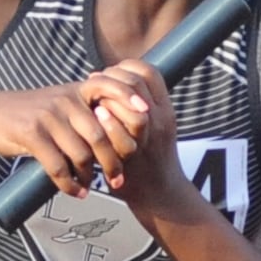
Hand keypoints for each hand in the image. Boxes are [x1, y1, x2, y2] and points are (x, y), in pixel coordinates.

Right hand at [0, 74, 151, 198]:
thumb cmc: (28, 111)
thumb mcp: (58, 100)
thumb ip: (83, 108)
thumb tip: (115, 128)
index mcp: (75, 91)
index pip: (109, 87)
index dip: (129, 100)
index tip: (146, 118)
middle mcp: (65, 100)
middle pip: (100, 134)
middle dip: (113, 160)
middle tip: (118, 179)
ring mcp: (49, 117)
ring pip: (81, 153)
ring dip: (89, 176)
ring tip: (92, 187)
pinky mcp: (32, 135)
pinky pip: (58, 166)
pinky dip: (69, 184)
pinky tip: (75, 192)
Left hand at [91, 60, 184, 208]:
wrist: (160, 192)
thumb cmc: (150, 154)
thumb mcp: (154, 123)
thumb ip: (138, 102)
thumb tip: (108, 76)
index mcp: (165, 108)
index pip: (149, 71)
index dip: (126, 67)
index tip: (110, 74)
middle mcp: (160, 120)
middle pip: (137, 83)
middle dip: (112, 78)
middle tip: (96, 84)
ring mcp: (148, 138)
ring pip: (133, 105)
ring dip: (109, 97)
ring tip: (95, 97)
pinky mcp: (135, 157)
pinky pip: (122, 134)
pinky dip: (107, 120)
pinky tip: (94, 115)